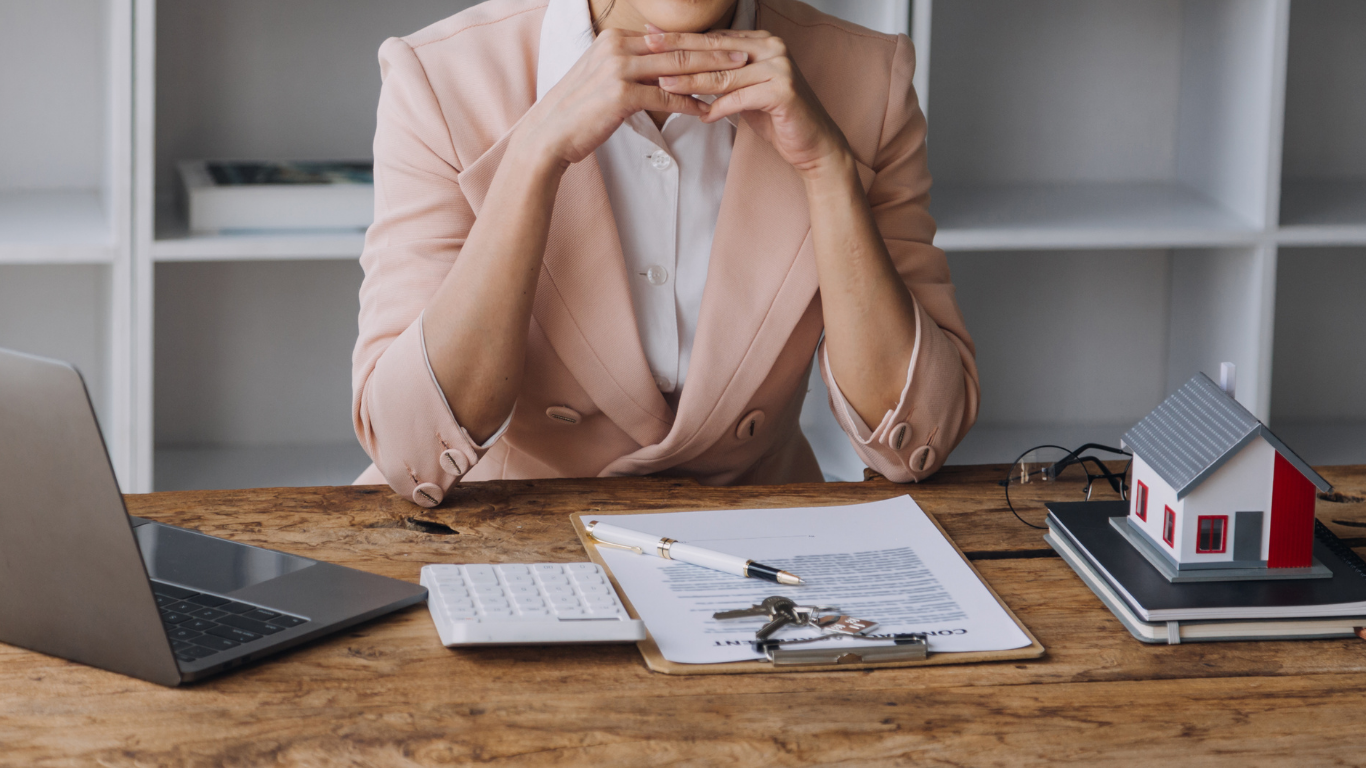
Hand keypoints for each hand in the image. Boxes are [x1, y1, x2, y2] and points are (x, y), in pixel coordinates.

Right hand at [511, 28, 750, 170]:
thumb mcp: (602, 77)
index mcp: (614, 39)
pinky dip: (689, 102)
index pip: (667, 37)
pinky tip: (707, 109)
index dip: (699, 41)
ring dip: (709, 73)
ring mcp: (618, 70)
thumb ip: (629, 64)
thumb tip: (658, 62)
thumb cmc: (578, 111)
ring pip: (676, 68)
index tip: (725, 44)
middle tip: (743, 55)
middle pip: (677, 47)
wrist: (550, 133)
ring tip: (735, 78)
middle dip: (713, 51)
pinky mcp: (621, 95)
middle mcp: (617, 48)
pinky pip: (665, 96)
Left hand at [646, 28, 850, 176]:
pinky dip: (720, 109)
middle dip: (679, 52)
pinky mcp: (783, 91)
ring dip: (691, 82)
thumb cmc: (775, 118)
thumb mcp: (744, 90)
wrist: (812, 143)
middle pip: (715, 51)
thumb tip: (682, 65)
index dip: (681, 39)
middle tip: (649, 51)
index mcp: (761, 42)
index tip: (651, 39)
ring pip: (724, 76)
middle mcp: (773, 48)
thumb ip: (722, 75)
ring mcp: (780, 67)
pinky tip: (703, 116)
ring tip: (664, 85)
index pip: (713, 39)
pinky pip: (742, 98)